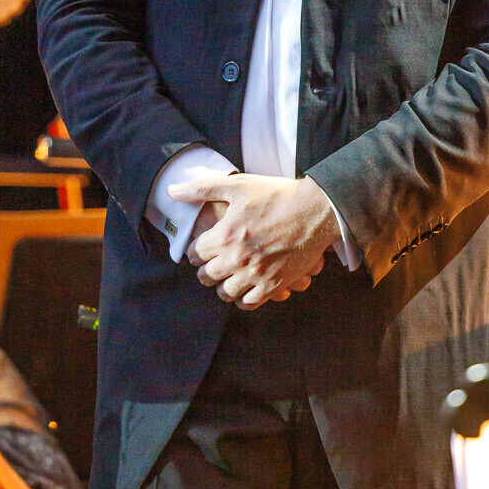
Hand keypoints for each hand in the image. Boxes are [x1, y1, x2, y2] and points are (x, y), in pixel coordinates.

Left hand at [168, 173, 336, 309]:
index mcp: (226, 235)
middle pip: (207, 277)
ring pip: (225, 293)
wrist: (316, 209)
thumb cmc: (277, 194)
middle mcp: (238, 258)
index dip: (195, 252)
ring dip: (223, 286)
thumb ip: (202, 188)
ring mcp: (256, 274)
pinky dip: (243, 299)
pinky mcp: (274, 284)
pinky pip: (249, 303)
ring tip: (228, 277)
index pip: (194, 255)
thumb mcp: (238, 185)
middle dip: (206, 270)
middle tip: (213, 264)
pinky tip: (245, 288)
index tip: (202, 249)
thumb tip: (172, 191)